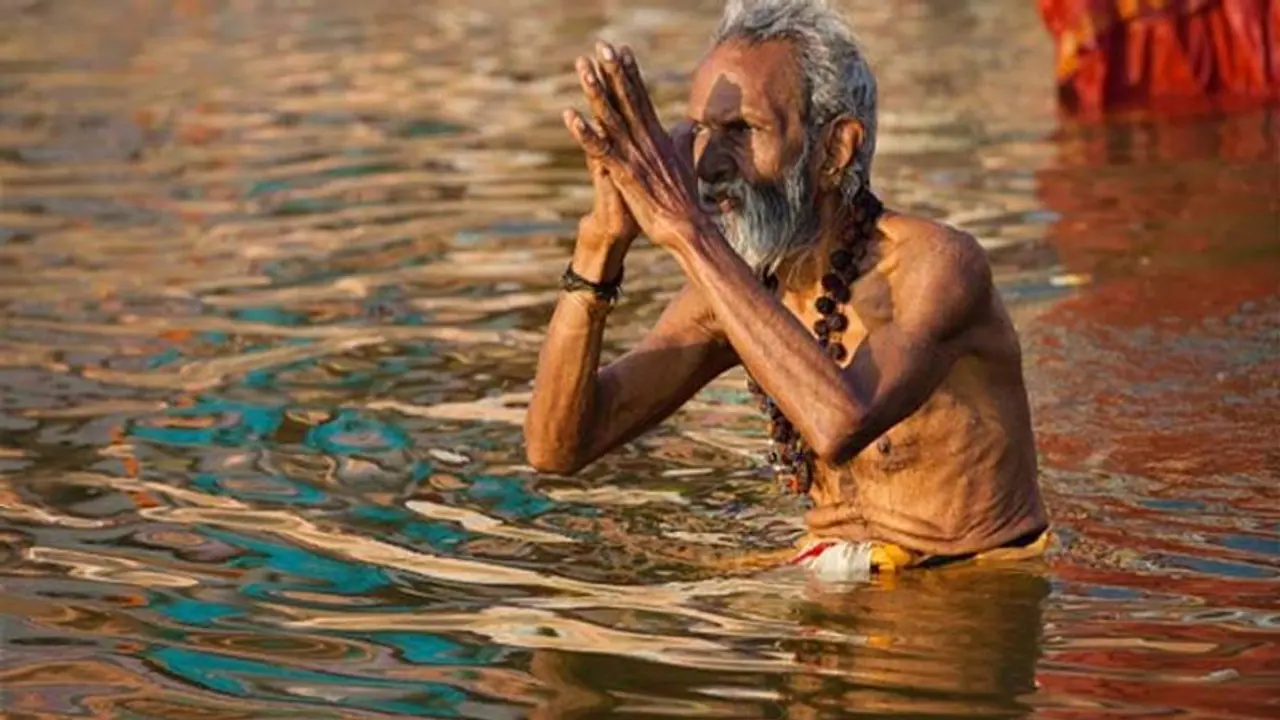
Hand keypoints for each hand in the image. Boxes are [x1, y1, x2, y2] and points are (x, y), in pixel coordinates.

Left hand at [565, 42, 704, 251]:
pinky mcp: (625, 174)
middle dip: (613, 71)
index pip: (642, 98)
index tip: (623, 51)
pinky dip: (585, 133)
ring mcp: (635, 156)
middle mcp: (647, 140)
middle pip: (627, 99)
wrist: (687, 226)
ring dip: (596, 92)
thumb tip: (690, 123)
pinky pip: (601, 150)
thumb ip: (684, 140)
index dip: (631, 74)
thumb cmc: (685, 198)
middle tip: (602, 46)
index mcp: (659, 137)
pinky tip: (571, 118)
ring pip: (611, 118)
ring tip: (583, 69)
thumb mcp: (686, 162)